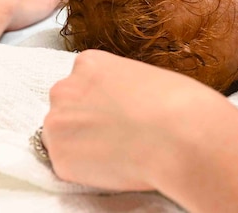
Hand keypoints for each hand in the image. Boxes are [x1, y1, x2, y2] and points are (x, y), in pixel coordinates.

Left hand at [43, 49, 230, 191]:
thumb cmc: (177, 104)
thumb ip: (119, 88)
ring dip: (82, 147)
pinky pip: (68, 167)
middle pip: (66, 110)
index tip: (116, 116)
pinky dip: (85, 172)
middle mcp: (64, 89)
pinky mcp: (60, 159)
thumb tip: (120, 106)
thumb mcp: (144, 77)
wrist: (179, 135)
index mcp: (88, 63)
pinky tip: (113, 166)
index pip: (81, 86)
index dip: (100, 104)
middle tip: (114, 137)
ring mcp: (58, 123)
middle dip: (85, 124)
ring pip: (62, 139)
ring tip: (117, 153)